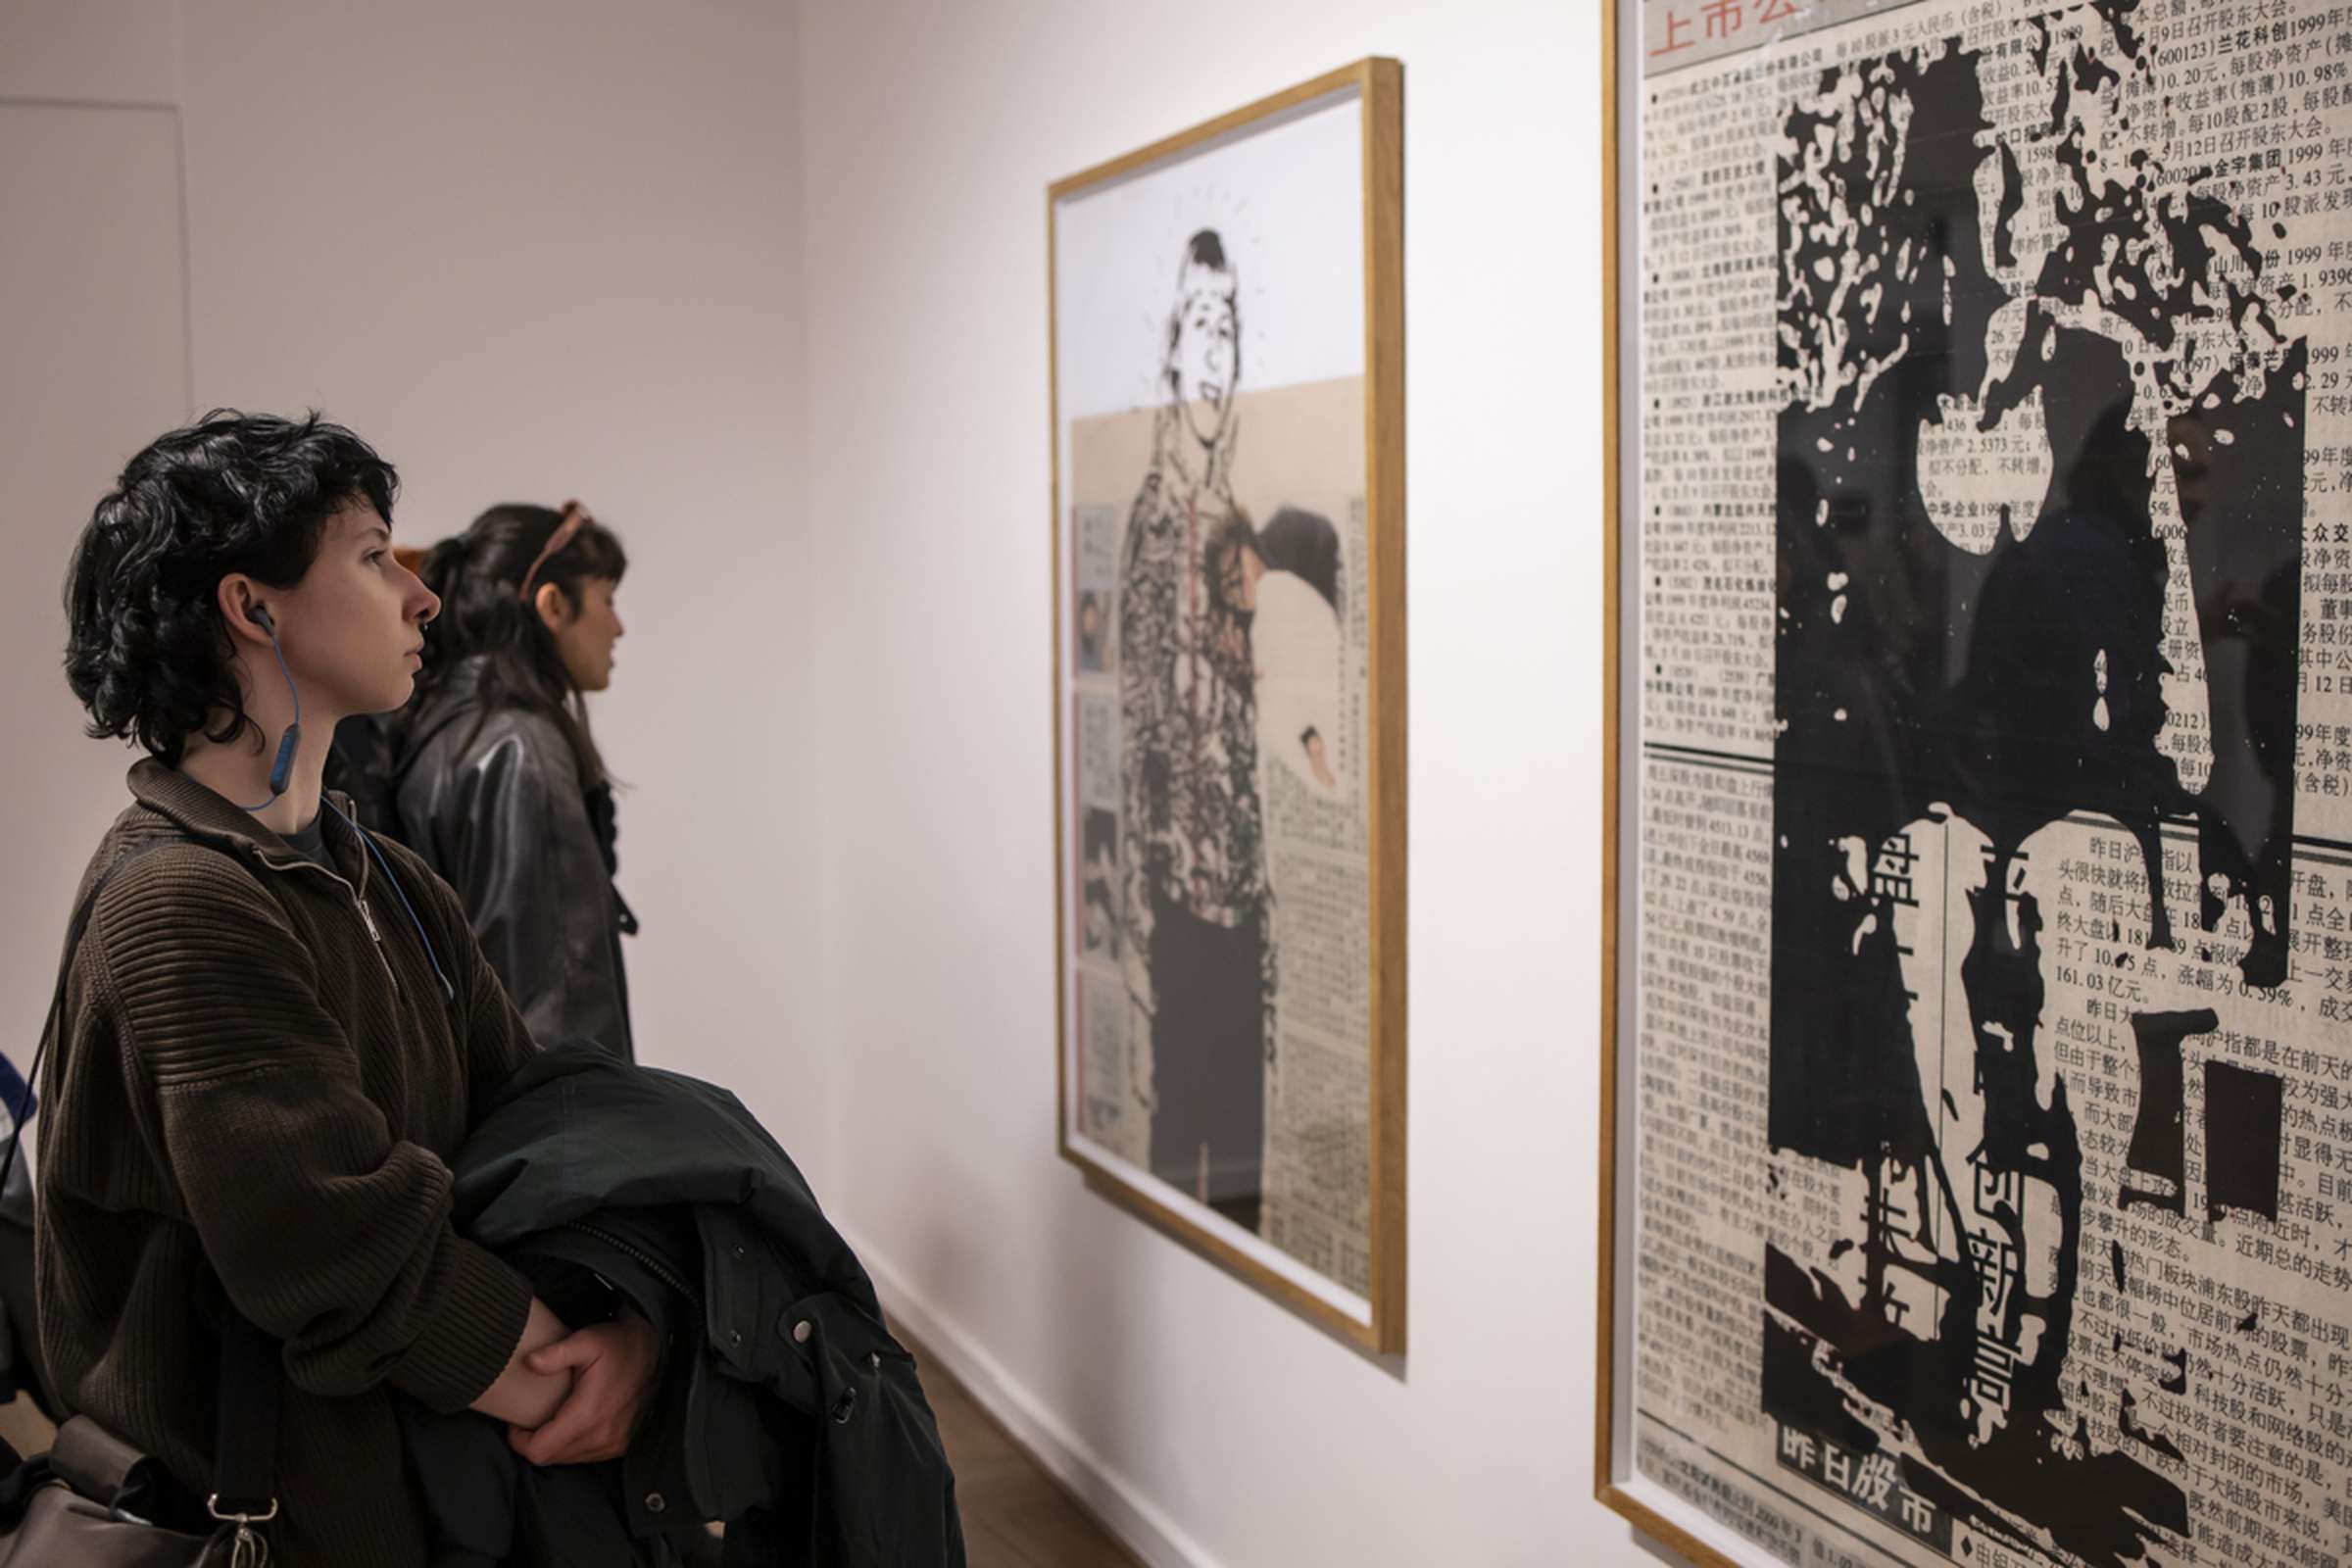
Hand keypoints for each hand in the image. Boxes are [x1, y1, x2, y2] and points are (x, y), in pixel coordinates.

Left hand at [506, 1306, 661, 1465]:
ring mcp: (614, 1444)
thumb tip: (529, 1362)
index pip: (538, 1451)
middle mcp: (601, 1437)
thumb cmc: (618, 1345)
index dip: (519, 1440)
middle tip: (531, 1417)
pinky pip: (585, 1456)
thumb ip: (557, 1352)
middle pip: (550, 1457)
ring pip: (567, 1459)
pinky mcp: (621, 1445)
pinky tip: (572, 1422)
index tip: (517, 1421)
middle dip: (535, 1441)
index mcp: (587, 1417)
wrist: (654, 1350)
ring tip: (552, 1418)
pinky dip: (573, 1445)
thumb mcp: (587, 1340)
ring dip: (554, 1444)